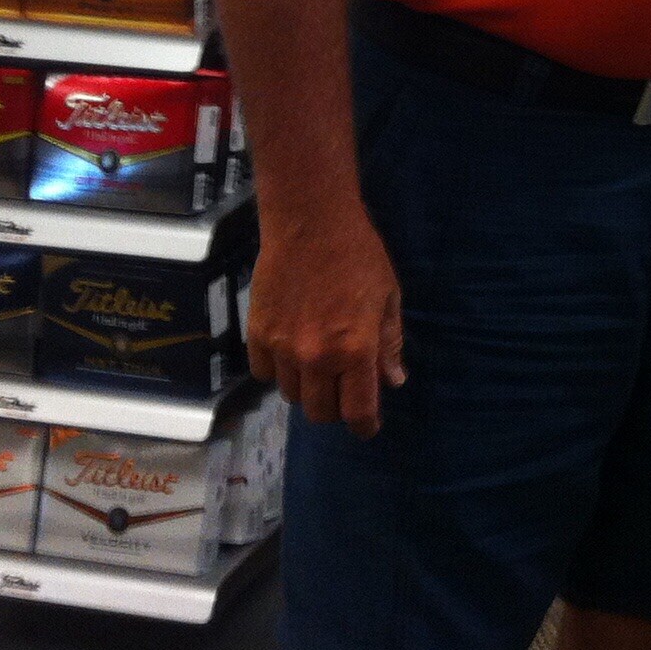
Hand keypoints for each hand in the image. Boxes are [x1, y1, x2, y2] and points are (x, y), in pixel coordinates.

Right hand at [247, 205, 406, 437]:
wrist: (310, 222)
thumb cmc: (358, 255)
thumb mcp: (388, 296)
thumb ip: (389, 343)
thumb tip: (393, 382)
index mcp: (356, 350)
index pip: (357, 411)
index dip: (364, 426)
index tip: (367, 427)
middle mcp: (317, 358)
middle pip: (320, 411)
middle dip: (335, 408)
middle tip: (343, 390)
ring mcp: (283, 348)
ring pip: (291, 394)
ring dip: (307, 387)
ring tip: (317, 364)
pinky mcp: (257, 334)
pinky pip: (264, 372)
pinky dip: (277, 369)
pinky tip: (289, 350)